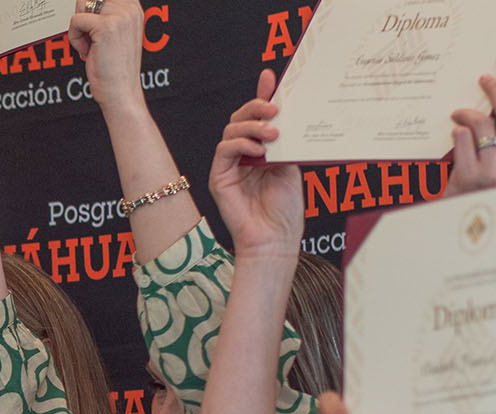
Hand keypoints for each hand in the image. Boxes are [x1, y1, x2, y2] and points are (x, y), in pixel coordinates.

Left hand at [69, 0, 145, 112]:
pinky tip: (87, 52)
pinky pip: (75, 21)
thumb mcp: (115, 33)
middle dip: (83, 18)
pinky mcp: (106, 27)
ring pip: (82, 5)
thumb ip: (105, 15)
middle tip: (91, 39)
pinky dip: (75, 39)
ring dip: (79, 28)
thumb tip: (83, 3)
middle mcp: (129, 8)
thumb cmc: (114, 68)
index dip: (91, 9)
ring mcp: (119, 15)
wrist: (121, 91)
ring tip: (90, 46)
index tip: (92, 28)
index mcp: (132, 7)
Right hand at [209, 70, 303, 257]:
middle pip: (240, 118)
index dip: (261, 96)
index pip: (258, 118)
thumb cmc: (285, 209)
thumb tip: (284, 111)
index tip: (269, 77)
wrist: (276, 238)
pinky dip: (240, 143)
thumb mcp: (291, 164)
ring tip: (273, 133)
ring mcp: (230, 166)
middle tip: (275, 108)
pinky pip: (224, 149)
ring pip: (231, 130)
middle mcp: (243, 155)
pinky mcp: (219, 178)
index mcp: (261, 151)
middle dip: (256, 107)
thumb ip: (285, 139)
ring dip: (251, 125)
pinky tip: (258, 149)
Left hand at [445, 74, 495, 196]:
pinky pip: (464, 141)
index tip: (494, 80)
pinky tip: (456, 132)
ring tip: (459, 117)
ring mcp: (491, 174)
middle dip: (495, 92)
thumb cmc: (476, 195)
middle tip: (484, 81)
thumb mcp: (489, 167)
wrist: (462, 230)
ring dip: (469, 117)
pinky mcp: (469, 179)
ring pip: (485, 128)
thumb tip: (487, 118)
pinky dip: (459, 132)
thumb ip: (491, 145)